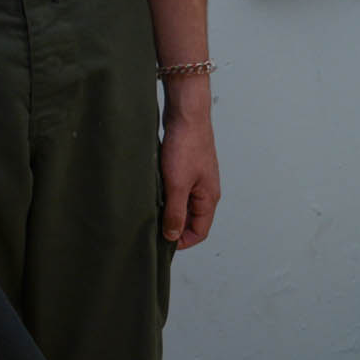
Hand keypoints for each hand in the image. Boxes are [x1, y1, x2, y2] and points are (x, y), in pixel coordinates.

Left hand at [158, 89, 220, 249]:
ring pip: (183, 206)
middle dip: (173, 227)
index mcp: (209, 198)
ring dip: (168, 211)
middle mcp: (206, 191)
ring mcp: (197, 180)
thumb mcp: (177, 185)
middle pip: (192, 220)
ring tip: (150, 210)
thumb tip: (172, 236)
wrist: (186, 115)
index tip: (159, 243)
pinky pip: (178, 192)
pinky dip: (166, 197)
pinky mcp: (187, 170)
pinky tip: (152, 193)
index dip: (181, 242)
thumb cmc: (186, 146)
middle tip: (150, 228)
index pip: (200, 232)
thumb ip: (175, 212)